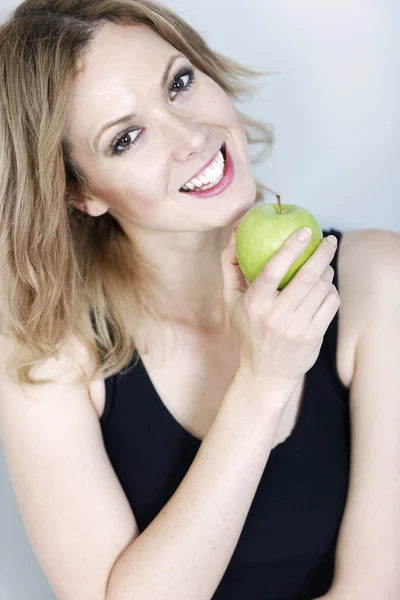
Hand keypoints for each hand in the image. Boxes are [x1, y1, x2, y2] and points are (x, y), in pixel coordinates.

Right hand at [220, 227, 339, 385]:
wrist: (266, 372)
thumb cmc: (248, 328)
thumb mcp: (232, 299)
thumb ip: (231, 265)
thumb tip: (237, 231)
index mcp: (254, 304)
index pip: (273, 269)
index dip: (291, 247)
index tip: (304, 230)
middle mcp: (275, 316)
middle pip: (306, 276)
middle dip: (322, 253)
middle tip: (328, 240)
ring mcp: (296, 327)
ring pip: (322, 289)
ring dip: (328, 272)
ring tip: (324, 266)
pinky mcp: (313, 337)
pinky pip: (330, 304)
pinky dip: (331, 291)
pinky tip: (326, 289)